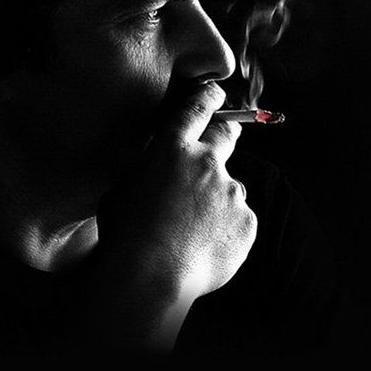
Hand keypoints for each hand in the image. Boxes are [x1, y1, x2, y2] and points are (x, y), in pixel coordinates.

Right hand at [83, 82, 256, 350]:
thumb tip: (158, 164)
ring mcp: (231, 192)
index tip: (216, 93)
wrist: (151, 277)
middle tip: (224, 138)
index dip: (209, 97)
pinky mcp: (247, 220)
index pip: (196, 109)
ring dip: (217, 199)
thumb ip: (148, 168)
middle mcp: (207, 163)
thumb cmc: (126, 234)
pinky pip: (239, 219)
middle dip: (227, 132)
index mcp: (173, 149)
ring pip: (229, 188)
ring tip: (193, 229)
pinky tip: (204, 245)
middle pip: (227, 135)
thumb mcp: (124, 188)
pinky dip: (226, 228)